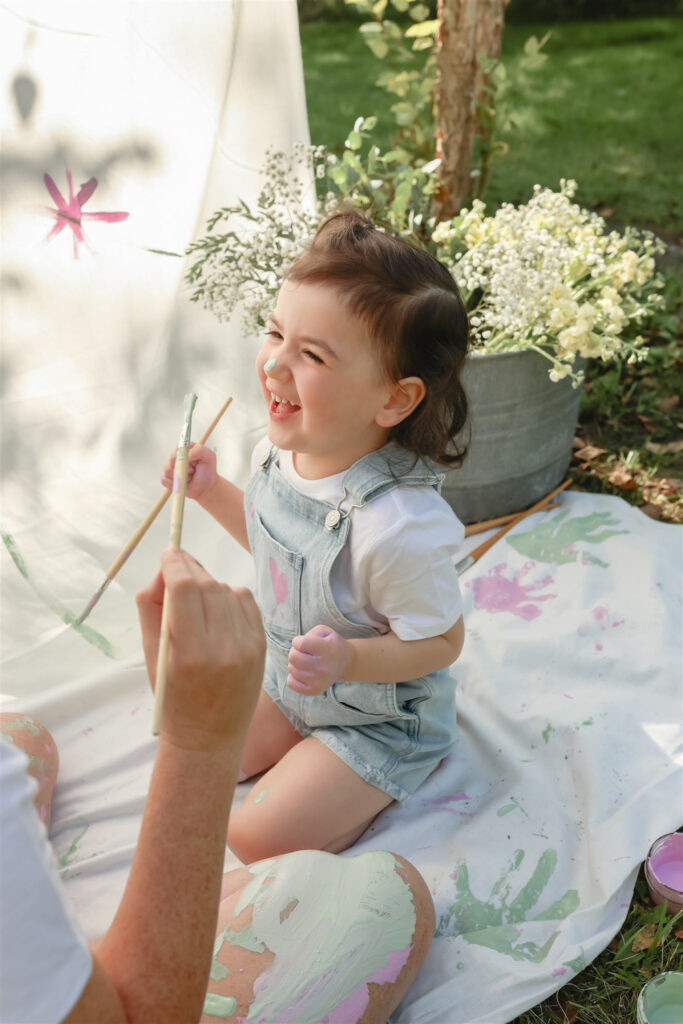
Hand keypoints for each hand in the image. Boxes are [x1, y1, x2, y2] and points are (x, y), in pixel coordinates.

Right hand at [136, 548, 264, 750]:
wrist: (209, 737)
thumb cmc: (172, 697)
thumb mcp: (150, 656)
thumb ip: (151, 608)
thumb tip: (164, 569)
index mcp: (190, 653)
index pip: (184, 589)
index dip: (175, 563)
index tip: (168, 552)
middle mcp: (223, 648)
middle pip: (207, 585)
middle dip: (190, 568)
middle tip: (177, 563)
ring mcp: (248, 647)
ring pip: (227, 590)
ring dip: (208, 583)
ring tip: (193, 594)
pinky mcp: (262, 646)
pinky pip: (246, 602)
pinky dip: (230, 596)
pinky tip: (217, 608)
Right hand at [161, 443, 216, 499]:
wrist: (205, 487)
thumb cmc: (208, 471)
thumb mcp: (209, 457)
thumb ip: (200, 450)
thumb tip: (186, 455)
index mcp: (186, 449)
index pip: (179, 448)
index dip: (182, 455)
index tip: (190, 461)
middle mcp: (177, 456)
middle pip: (171, 459)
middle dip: (182, 467)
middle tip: (192, 471)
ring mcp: (171, 467)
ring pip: (167, 469)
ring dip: (179, 476)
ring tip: (189, 477)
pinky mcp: (168, 477)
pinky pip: (164, 479)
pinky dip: (173, 483)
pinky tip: (182, 483)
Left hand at [287, 625, 351, 695]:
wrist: (346, 663)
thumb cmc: (331, 644)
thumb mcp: (324, 632)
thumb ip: (309, 634)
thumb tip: (296, 647)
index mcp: (327, 649)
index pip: (301, 644)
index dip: (297, 641)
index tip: (303, 643)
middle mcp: (323, 667)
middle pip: (293, 657)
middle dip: (295, 651)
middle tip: (303, 652)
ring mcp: (319, 681)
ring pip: (291, 669)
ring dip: (295, 663)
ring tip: (306, 661)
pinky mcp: (315, 690)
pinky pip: (291, 683)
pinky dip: (293, 676)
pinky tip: (303, 672)